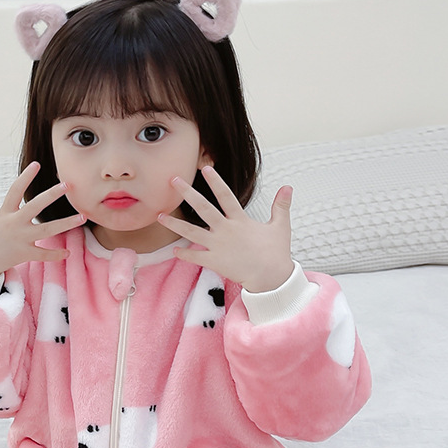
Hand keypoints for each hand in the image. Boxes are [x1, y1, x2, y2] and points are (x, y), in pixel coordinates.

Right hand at [0, 162, 85, 280]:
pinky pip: (43, 254)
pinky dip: (55, 254)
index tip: (37, 164)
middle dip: (52, 195)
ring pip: (47, 230)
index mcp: (4, 214)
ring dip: (66, 223)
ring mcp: (20, 240)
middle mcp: (14, 224)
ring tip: (82, 217)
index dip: (25, 177)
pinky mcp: (24, 254)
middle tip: (67, 185)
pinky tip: (68, 252)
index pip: (15, 190)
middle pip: (35, 206)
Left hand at [159, 166, 293, 291]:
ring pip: (192, 233)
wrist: (271, 278)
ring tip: (159, 216)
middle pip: (203, 208)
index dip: (216, 182)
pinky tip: (174, 251)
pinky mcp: (215, 262)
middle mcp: (226, 231)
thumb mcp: (281, 226)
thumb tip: (288, 187)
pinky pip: (196, 257)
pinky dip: (185, 255)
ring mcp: (218, 246)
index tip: (204, 169)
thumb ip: (281, 206)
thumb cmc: (276, 252)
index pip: (226, 196)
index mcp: (240, 220)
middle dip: (187, 193)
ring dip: (175, 224)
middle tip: (173, 180)